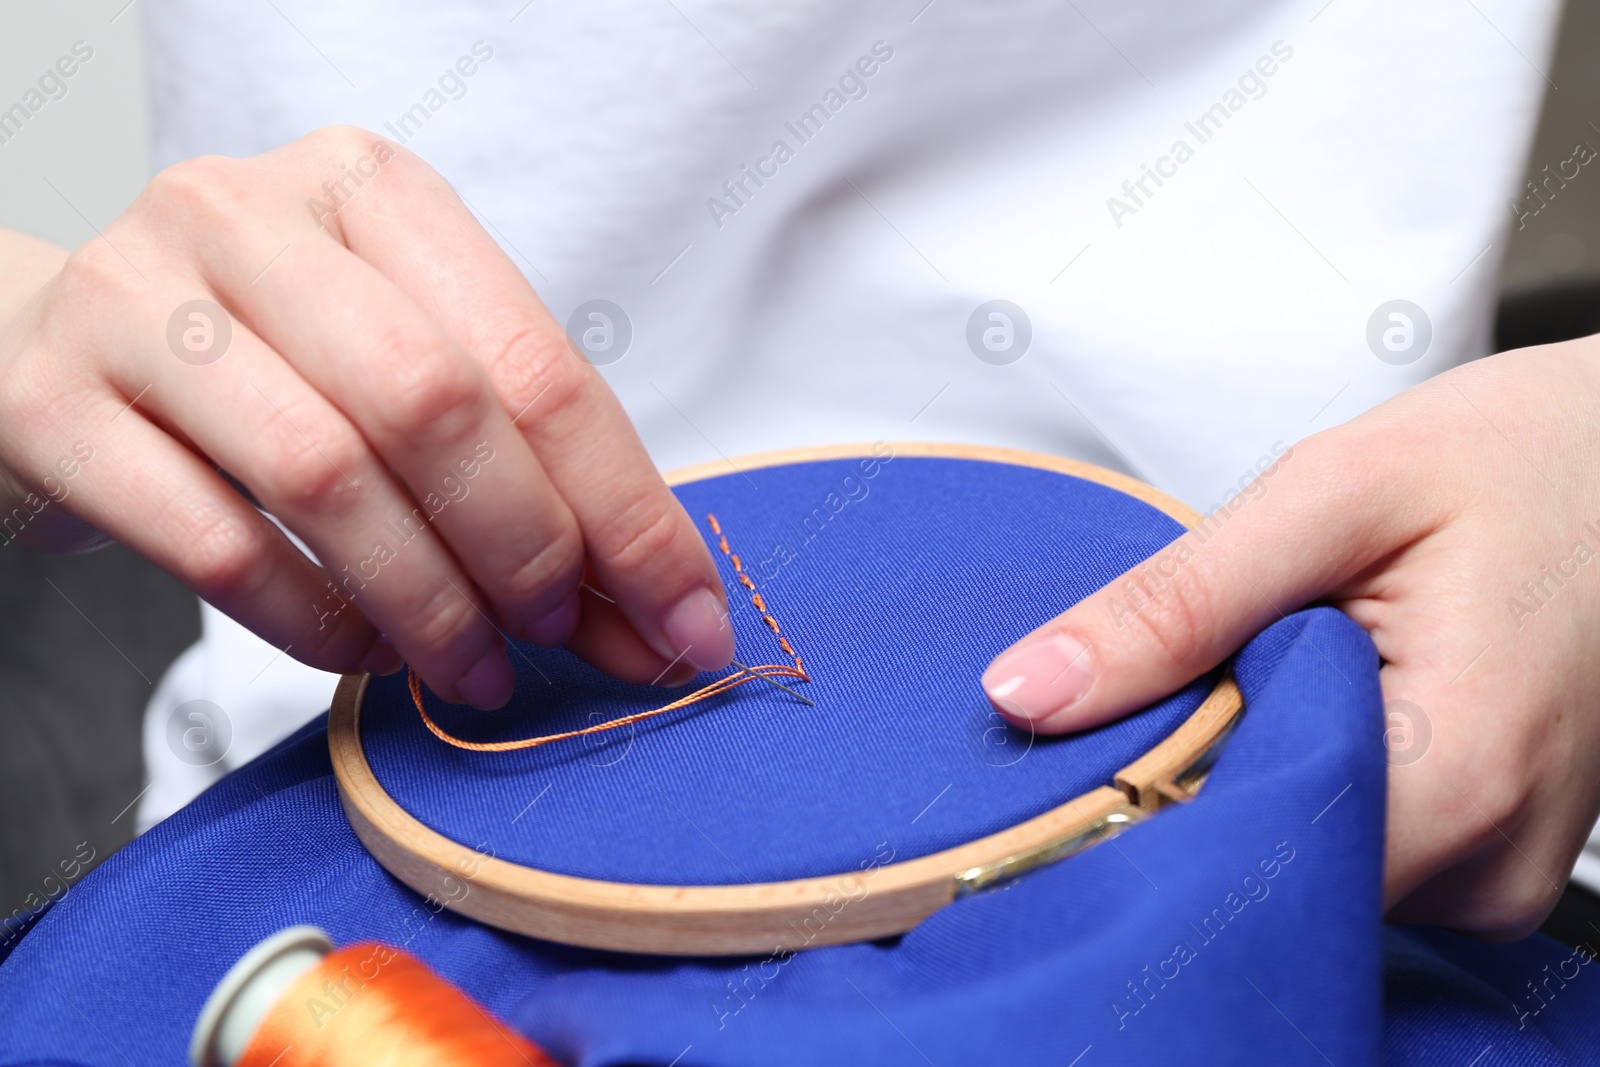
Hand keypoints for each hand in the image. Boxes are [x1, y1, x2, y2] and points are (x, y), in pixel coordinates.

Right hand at [0, 126, 733, 708]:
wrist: (45, 342)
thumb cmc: (264, 359)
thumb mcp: (398, 359)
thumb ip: (520, 464)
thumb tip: (653, 609)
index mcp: (373, 192)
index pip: (538, 363)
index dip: (629, 512)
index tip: (685, 623)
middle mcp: (251, 218)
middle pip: (436, 407)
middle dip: (530, 551)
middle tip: (562, 639)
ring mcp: (138, 301)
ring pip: (327, 475)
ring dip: (430, 602)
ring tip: (475, 668)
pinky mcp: (53, 402)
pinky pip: (218, 544)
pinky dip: (316, 623)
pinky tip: (366, 652)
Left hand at [983, 339, 1599, 937]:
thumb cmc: (1523, 457)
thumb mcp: (1332, 495)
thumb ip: (1176, 603)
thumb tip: (1026, 692)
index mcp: (1460, 774)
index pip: (1239, 856)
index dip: (1139, 801)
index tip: (1092, 732)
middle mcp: (1490, 858)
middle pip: (1265, 866)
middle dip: (1191, 778)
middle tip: (1203, 664)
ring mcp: (1497, 869)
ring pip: (1304, 860)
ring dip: (1251, 771)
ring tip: (1284, 662)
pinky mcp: (1490, 854)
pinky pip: (1354, 847)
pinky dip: (1306, 776)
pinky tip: (1319, 697)